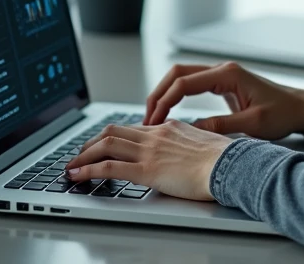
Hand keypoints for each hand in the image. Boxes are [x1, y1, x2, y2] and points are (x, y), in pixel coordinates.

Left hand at [65, 120, 232, 200]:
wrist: (232, 165)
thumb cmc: (226, 160)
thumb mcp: (203, 146)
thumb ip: (186, 147)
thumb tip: (182, 157)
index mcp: (169, 128)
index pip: (132, 128)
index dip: (112, 136)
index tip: (103, 145)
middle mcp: (155, 135)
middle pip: (112, 131)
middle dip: (91, 142)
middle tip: (80, 154)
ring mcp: (149, 151)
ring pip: (105, 144)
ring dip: (83, 155)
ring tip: (71, 166)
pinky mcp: (147, 170)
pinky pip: (109, 167)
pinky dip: (88, 170)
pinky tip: (77, 176)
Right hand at [144, 61, 303, 139]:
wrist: (300, 108)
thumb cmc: (282, 114)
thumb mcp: (252, 125)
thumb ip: (220, 126)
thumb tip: (190, 131)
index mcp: (227, 74)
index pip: (184, 83)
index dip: (165, 101)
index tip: (154, 120)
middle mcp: (221, 69)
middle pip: (177, 74)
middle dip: (158, 94)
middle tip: (147, 118)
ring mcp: (221, 74)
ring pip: (182, 77)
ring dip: (165, 93)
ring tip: (153, 116)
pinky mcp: (222, 83)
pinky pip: (191, 84)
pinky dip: (176, 95)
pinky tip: (169, 112)